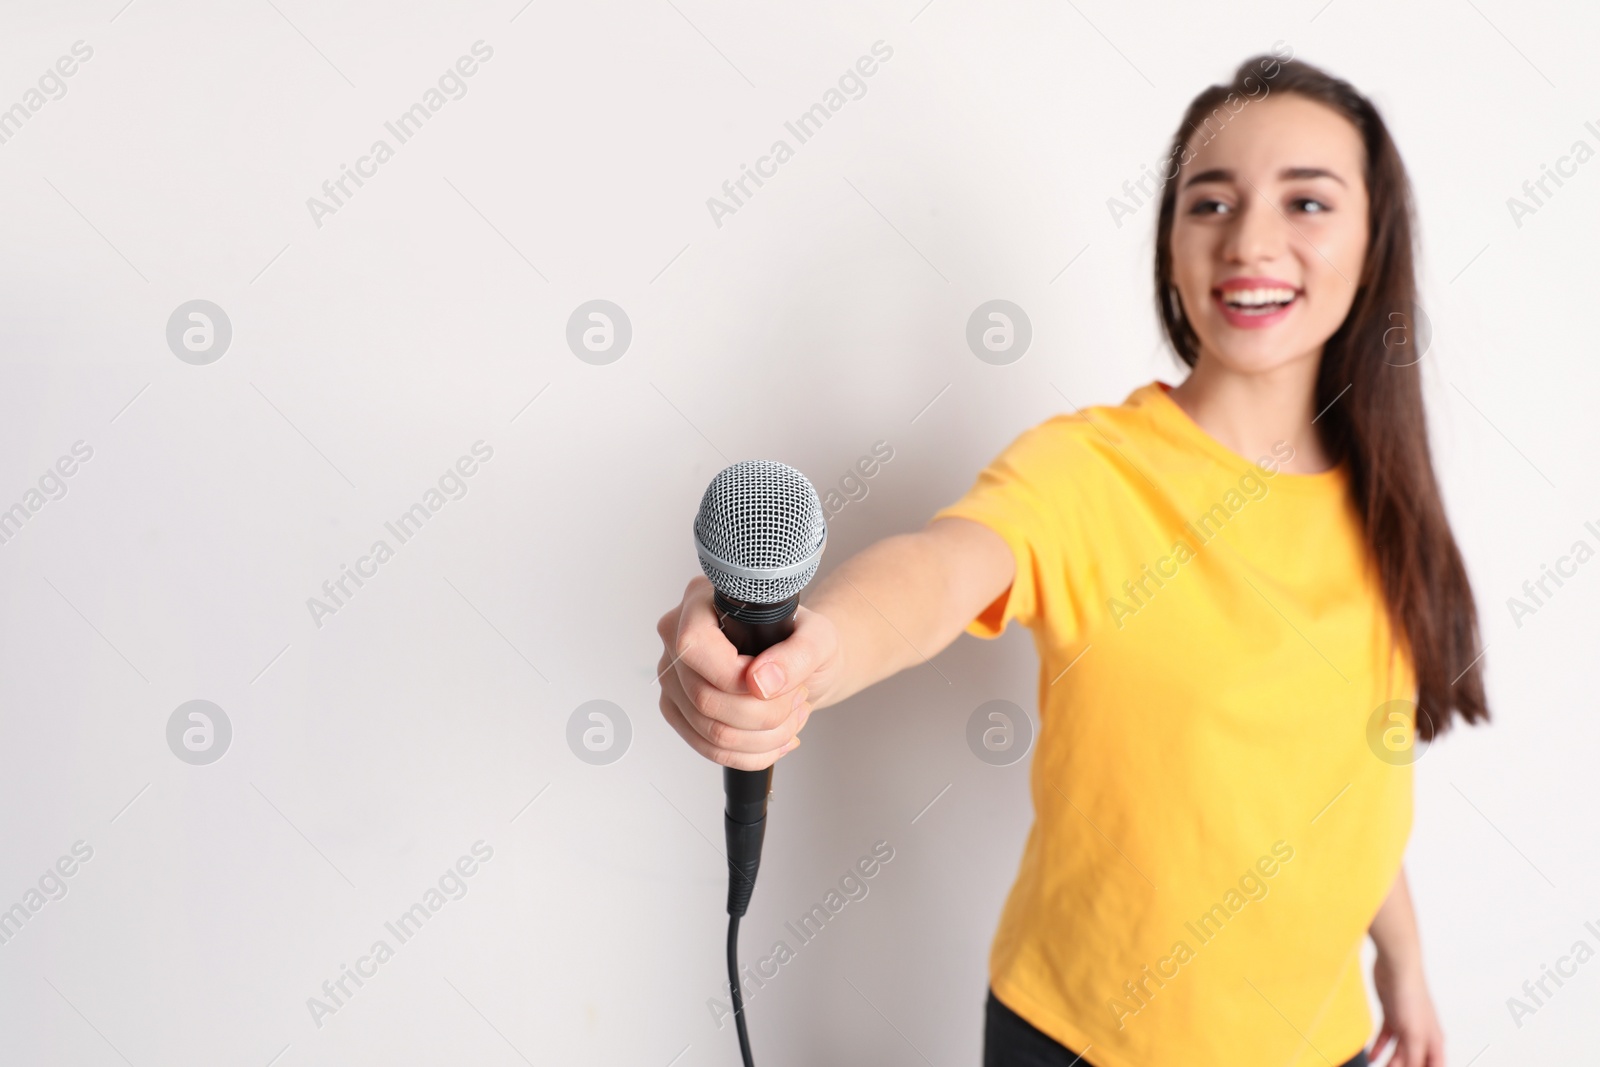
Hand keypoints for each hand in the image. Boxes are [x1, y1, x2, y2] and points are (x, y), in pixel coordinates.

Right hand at [655, 576, 842, 769]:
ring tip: (791, 717)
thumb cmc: (803, 640)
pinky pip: (709, 749)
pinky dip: (752, 753)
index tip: (778, 683)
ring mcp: (674, 677)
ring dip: (763, 736)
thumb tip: (761, 682)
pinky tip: (777, 737)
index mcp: (701, 602)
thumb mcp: (818, 638)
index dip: (736, 677)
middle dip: (763, 713)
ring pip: (709, 730)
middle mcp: (676, 637)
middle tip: (797, 700)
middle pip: (704, 697)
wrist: (801, 662)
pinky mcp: (679, 710)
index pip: (695, 647)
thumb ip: (796, 654)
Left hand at [1368, 951, 1444, 1065]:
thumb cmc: (1411, 995)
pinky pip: (1386, 1037)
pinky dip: (1379, 1048)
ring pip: (1399, 1051)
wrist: (1396, 966)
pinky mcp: (1391, 1014)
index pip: (1434, 1065)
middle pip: (1415, 1060)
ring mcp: (1406, 1024)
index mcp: (1434, 1040)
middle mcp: (1422, 1034)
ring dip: (1390, 1062)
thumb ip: (1413, 1057)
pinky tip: (1372, 1057)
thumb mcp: (1413, 1034)